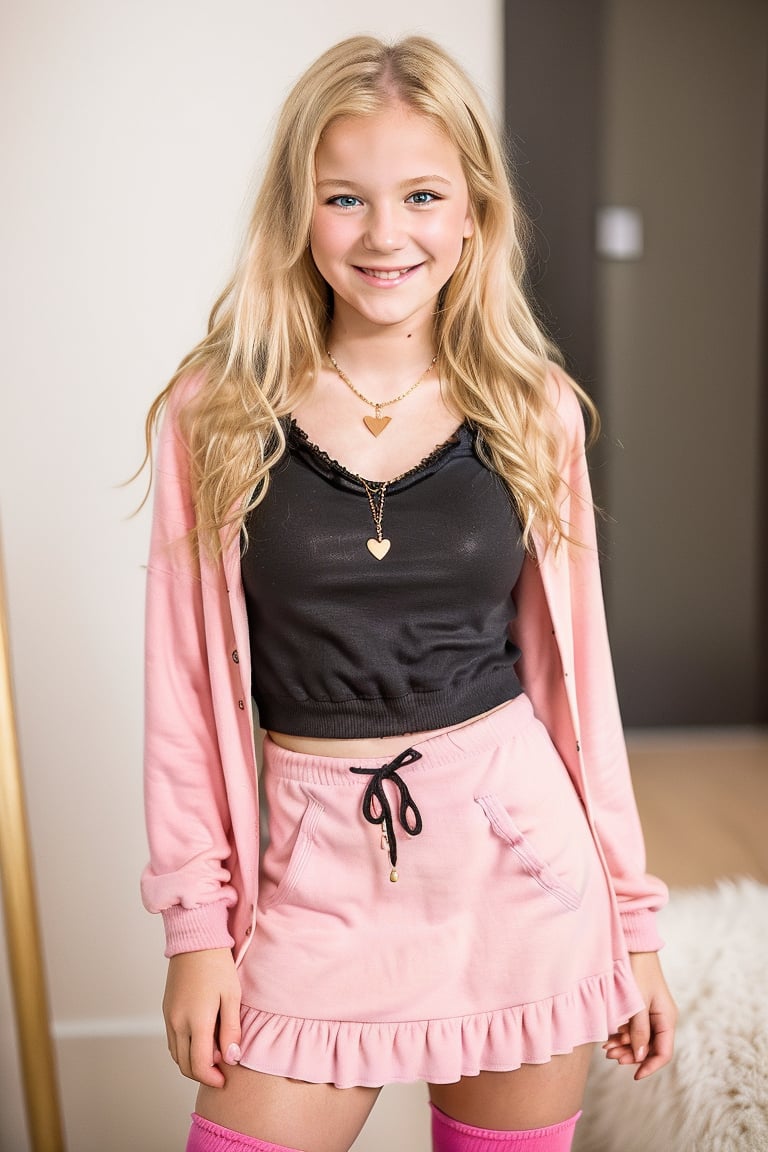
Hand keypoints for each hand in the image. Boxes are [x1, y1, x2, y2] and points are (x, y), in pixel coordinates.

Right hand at [162, 948, 241, 1087]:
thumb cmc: (218, 965)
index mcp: (196, 1021)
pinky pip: (172, 1040)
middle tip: (221, 1071)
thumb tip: (231, 1058)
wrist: (195, 940)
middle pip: (184, 1064)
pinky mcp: (166, 1010)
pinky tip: (201, 1040)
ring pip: (176, 1054)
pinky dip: (184, 1049)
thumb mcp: (232, 996)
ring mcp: (168, 1017)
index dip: (212, 1078)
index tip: (225, 1080)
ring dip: (192, 1062)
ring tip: (213, 1054)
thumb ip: (231, 1029)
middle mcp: (177, 1022)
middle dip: (202, 1073)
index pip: (199, 1064)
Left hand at [603, 951, 676, 1079]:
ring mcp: (652, 1013)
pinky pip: (634, 1029)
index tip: (635, 1075)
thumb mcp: (637, 1003)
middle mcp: (662, 1019)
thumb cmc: (637, 971)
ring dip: (625, 1046)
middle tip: (611, 1056)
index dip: (650, 1067)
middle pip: (650, 1048)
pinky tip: (609, 1038)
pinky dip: (622, 1035)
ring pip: (641, 1040)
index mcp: (667, 1019)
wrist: (634, 946)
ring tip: (606, 1049)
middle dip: (632, 1056)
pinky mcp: (641, 1008)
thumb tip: (641, 1057)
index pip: (664, 1053)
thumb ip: (639, 1031)